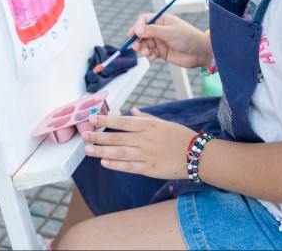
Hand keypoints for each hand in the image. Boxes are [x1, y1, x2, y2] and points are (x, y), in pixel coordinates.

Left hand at [82, 108, 196, 179]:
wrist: (197, 155)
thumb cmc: (180, 136)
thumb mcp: (164, 123)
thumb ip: (146, 118)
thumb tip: (131, 111)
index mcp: (149, 126)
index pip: (123, 122)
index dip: (106, 121)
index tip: (92, 119)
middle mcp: (147, 140)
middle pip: (118, 138)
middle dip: (99, 137)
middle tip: (84, 135)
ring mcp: (148, 155)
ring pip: (120, 153)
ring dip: (102, 151)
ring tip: (88, 150)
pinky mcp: (150, 170)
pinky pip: (129, 167)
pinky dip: (115, 165)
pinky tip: (104, 162)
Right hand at [128, 13, 210, 68]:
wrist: (200, 52)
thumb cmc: (188, 38)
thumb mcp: (169, 32)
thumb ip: (152, 31)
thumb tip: (136, 29)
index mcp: (162, 20)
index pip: (144, 20)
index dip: (136, 26)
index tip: (131, 35)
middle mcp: (160, 30)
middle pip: (142, 33)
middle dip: (138, 40)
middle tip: (136, 47)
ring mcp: (160, 41)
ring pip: (145, 44)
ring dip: (143, 49)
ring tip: (147, 53)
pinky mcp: (162, 52)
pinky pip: (150, 53)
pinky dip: (149, 55)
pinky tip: (152, 57)